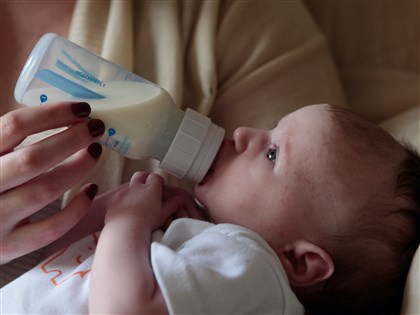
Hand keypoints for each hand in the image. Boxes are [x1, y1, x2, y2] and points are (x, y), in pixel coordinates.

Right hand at [0, 102, 104, 263]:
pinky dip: (76, 208)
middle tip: (96, 129)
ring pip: (44, 191)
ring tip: (94, 152)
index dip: (52, 114)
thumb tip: (62, 115)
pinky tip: (91, 190)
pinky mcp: (10, 246)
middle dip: (71, 140)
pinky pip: (50, 228)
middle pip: (33, 159)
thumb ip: (9, 140)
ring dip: (77, 168)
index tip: (82, 109)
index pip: (14, 126)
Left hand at [105, 172, 202, 230]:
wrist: (125, 228)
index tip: (160, 184)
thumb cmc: (147, 221)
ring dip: (134, 188)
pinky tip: (126, 208)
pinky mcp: (115, 200)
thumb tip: (180, 200)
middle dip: (145, 178)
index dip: (158, 180)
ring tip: (138, 199)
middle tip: (148, 185)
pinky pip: (120, 195)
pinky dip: (124, 198)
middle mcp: (137, 187)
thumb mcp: (164, 214)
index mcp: (151, 189)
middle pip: (141, 175)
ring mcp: (124, 193)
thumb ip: (172, 205)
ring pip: (129, 185)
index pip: (155, 177)